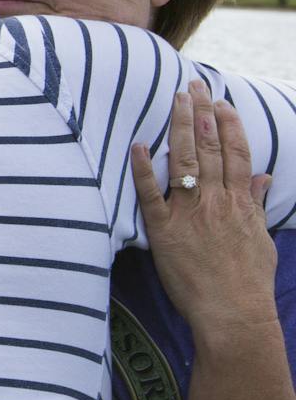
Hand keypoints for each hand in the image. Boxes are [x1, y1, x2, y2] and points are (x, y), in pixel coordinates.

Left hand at [131, 79, 277, 335]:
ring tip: (174, 100)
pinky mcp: (164, 230)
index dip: (229, 124)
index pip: (236, 153)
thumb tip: (262, 178)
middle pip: (210, 148)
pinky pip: (150, 194)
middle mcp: (216, 201)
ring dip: (179, 128)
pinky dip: (143, 169)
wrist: (232, 313)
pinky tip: (138, 145)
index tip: (220, 101)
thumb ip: (258, 206)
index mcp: (241, 203)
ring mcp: (189, 213)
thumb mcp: (262, 240)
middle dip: (201, 113)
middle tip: (191, 85)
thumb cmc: (249, 283)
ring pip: (185, 161)